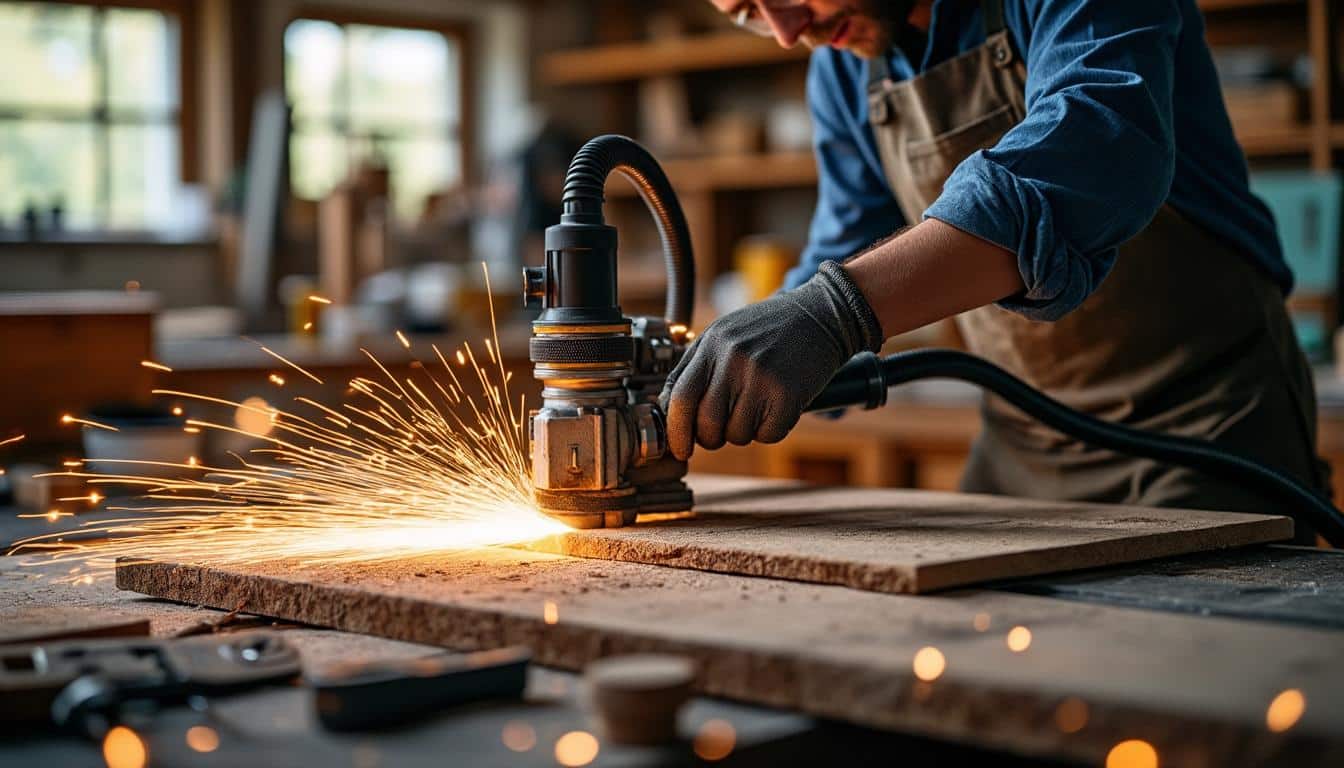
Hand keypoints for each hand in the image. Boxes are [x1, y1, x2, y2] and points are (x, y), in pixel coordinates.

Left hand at [659, 261, 882, 459]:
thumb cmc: (769, 328)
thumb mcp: (724, 335)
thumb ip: (694, 367)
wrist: (821, 315)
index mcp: (711, 345)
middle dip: (711, 438)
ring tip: (758, 406)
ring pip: (737, 434)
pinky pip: (768, 435)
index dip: (676, 431)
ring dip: (745, 432)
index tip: (679, 449)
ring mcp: (761, 377)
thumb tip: (668, 409)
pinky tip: (778, 406)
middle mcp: (733, 360)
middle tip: (723, 430)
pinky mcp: (788, 394)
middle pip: (706, 424)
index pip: (679, 398)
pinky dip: (772, 429)